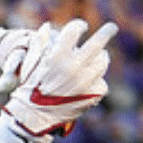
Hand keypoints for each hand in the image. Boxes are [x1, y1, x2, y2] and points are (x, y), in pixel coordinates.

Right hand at [1, 19, 115, 137]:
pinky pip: (101, 83)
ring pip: (103, 62)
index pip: (75, 30)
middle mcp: (73, 67)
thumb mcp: (30, 63)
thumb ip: (39, 43)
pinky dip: (96, 82)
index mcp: (58, 56)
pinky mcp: (92, 95)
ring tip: (99, 58)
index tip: (82, 27)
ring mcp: (85, 82)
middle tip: (112, 27)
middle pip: (98, 42)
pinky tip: (89, 82)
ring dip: (101, 58)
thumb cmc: (30, 87)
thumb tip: (48, 26)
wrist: (33, 116)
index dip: (79, 26)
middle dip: (107, 31)